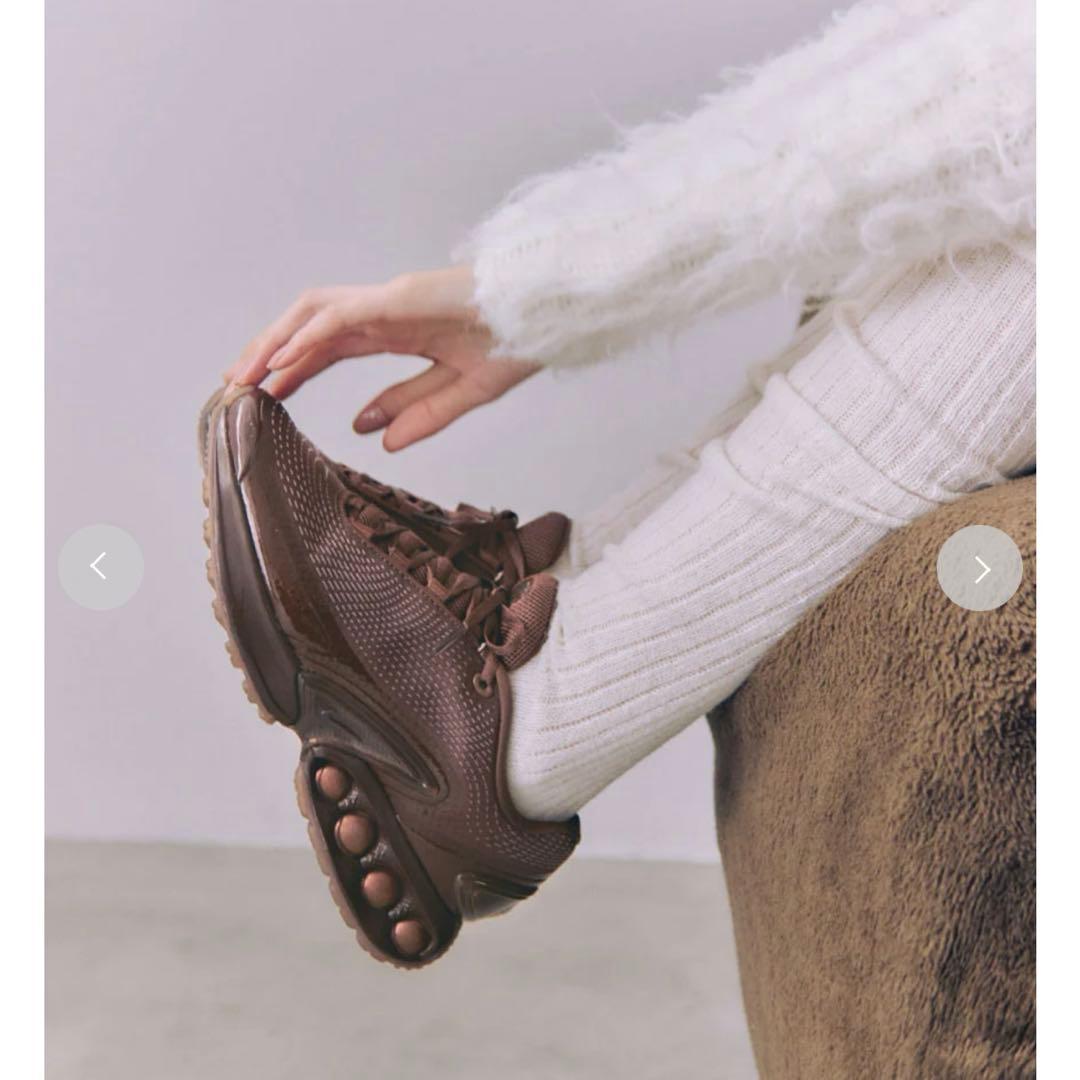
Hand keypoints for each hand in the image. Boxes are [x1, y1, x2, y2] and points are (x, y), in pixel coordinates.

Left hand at [225, 266, 537, 450]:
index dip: (297, 368)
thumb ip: (420, 412)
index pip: (331, 345)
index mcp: (398, 329)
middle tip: (239, 388)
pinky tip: (284, 362)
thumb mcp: (462, 392)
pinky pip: (340, 316)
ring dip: (276, 341)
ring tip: (248, 375)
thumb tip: (375, 437)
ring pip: (313, 313)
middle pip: (310, 325)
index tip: (270, 394)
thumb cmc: (515, 342)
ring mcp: (391, 299)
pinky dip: (307, 337)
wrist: (548, 314)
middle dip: (271, 354)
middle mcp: (385, 310)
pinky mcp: (400, 297)